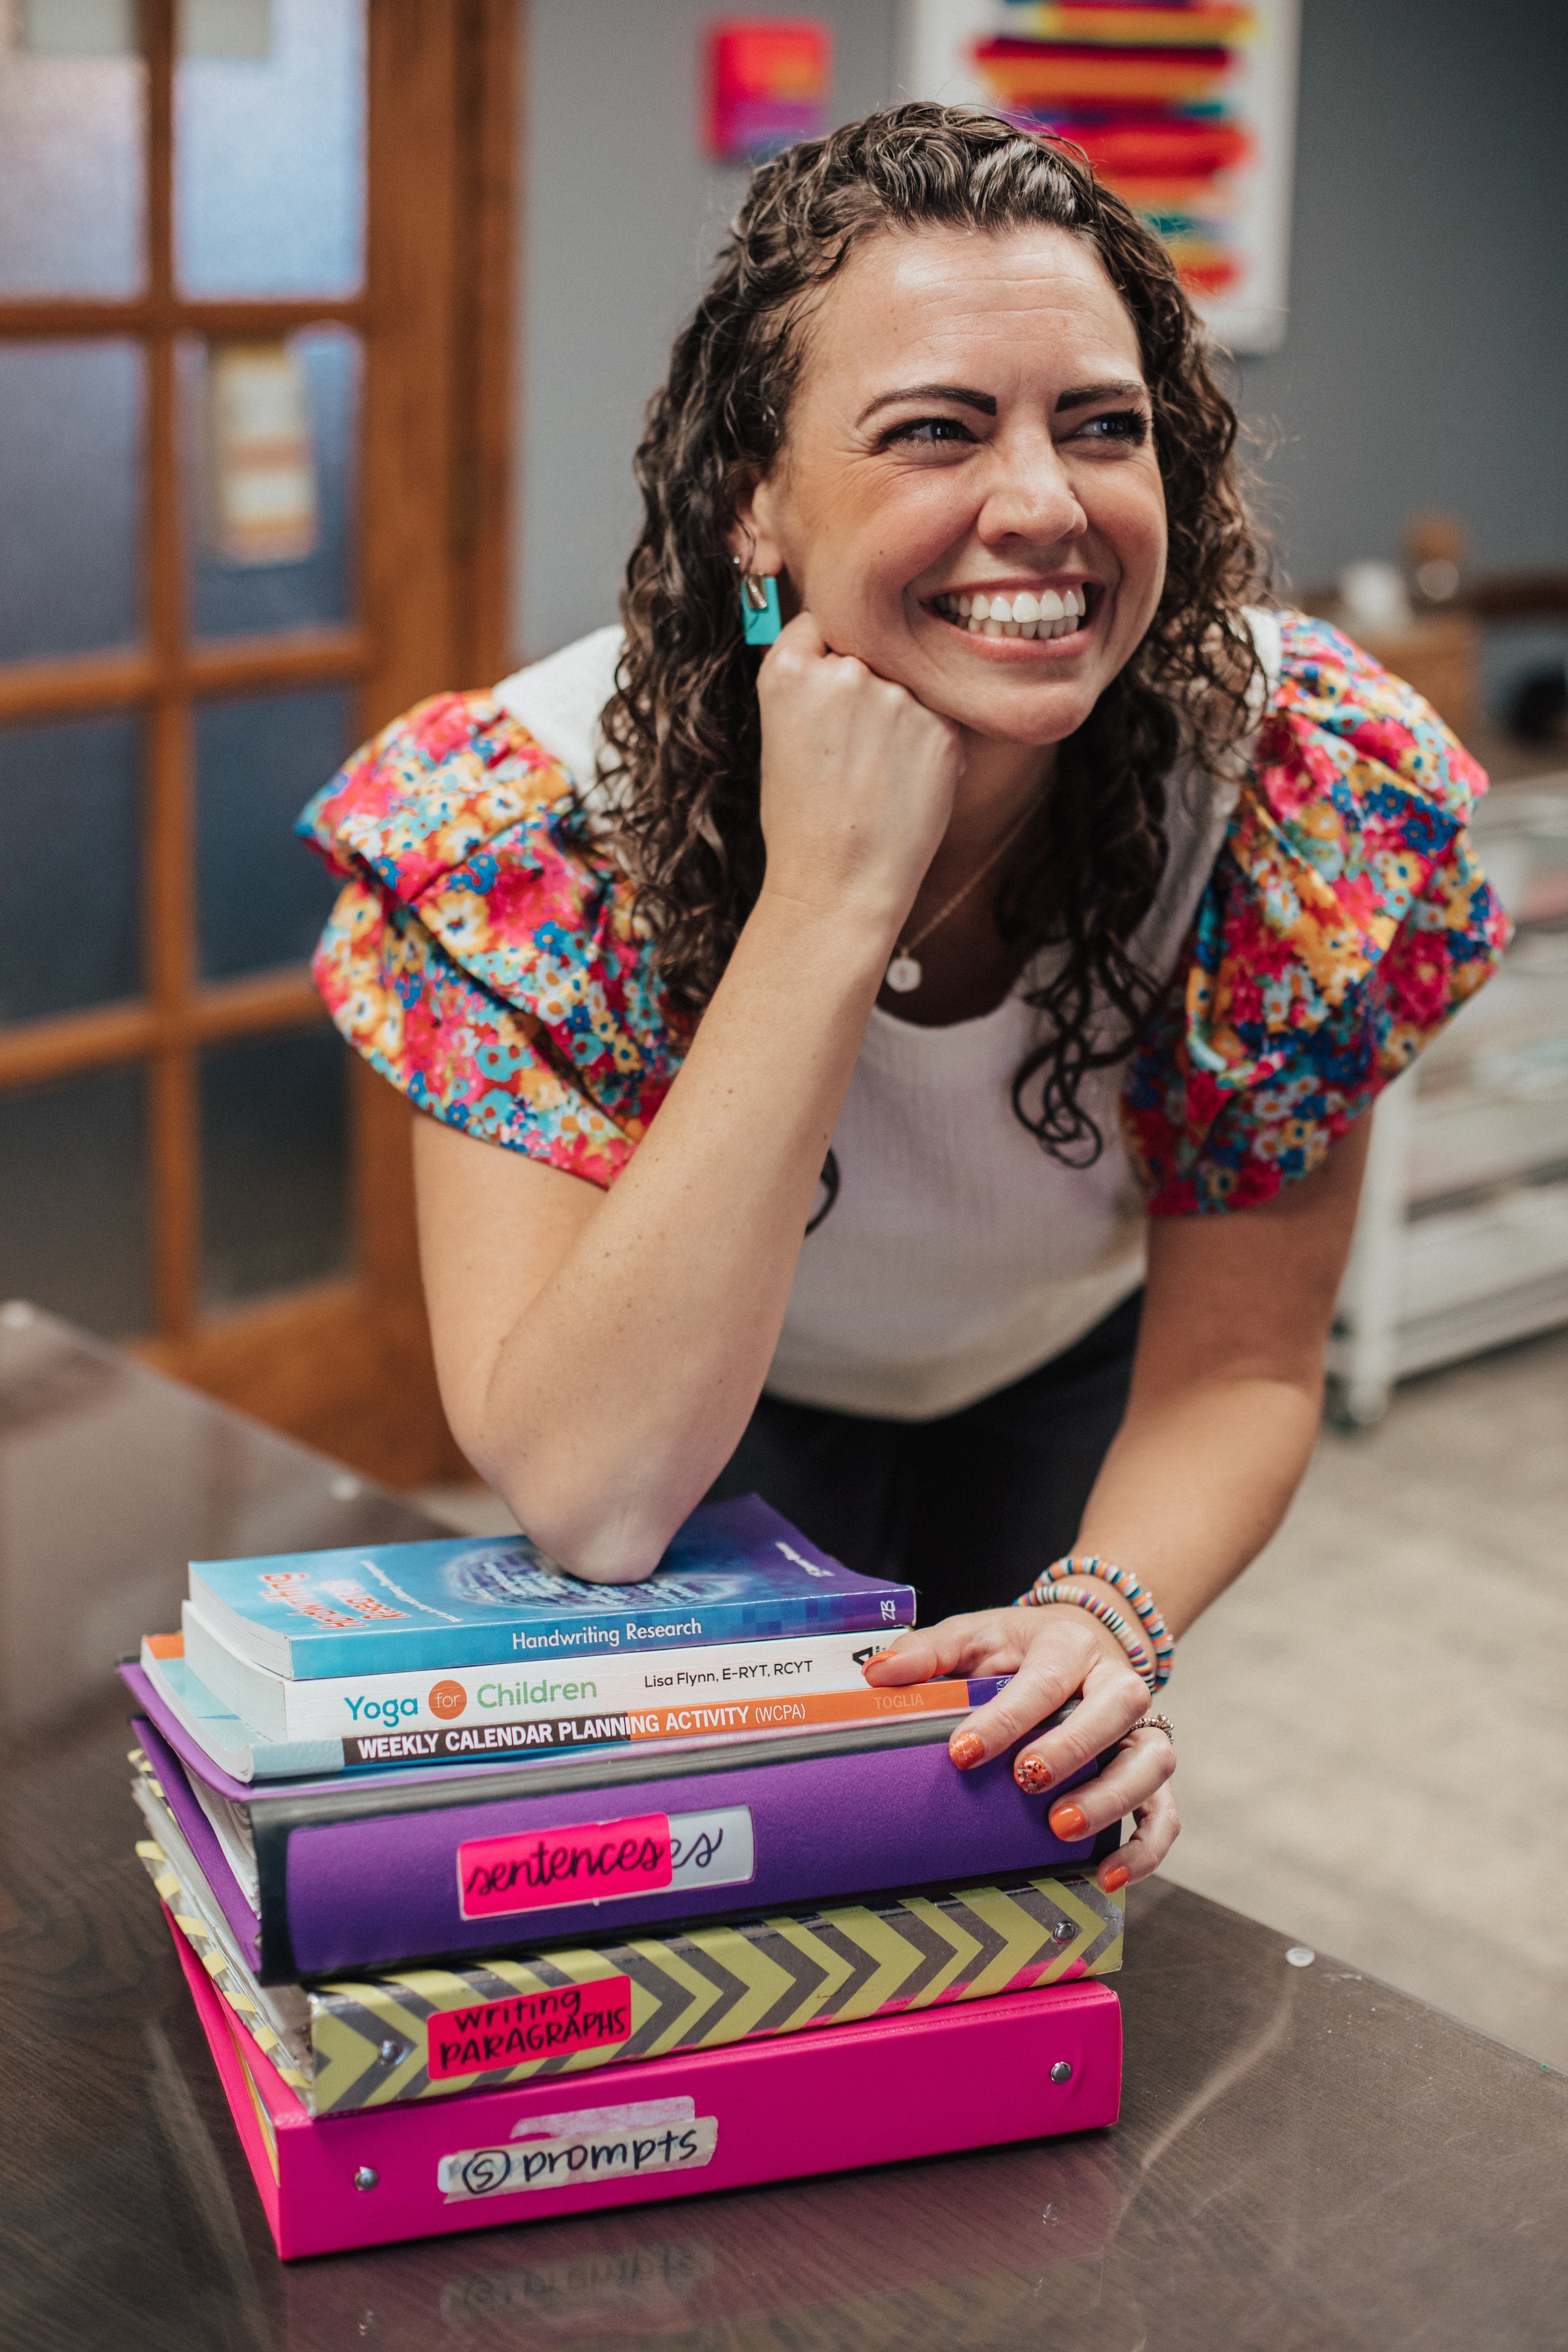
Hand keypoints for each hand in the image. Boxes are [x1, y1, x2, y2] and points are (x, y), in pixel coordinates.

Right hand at [754, 612, 962, 936]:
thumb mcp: (781, 738)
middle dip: (866, 687)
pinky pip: (938, 718)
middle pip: (869, 651)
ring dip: (900, 716)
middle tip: (852, 749)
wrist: (838, 886)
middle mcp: (845, 671)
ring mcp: (899, 697)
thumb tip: (853, 649)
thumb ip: (814, 685)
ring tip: (876, 776)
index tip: (829, 689)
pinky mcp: (942, 727)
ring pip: (907, 684)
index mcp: (790, 669)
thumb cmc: (801, 822)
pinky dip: (928, 746)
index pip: (820, 624)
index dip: (827, 655)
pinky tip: (903, 787)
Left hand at [863, 1606, 1177, 1891]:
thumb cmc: (1018, 1647)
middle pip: (1115, 1708)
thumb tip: (878, 1674)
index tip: (962, 1753)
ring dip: (1112, 1797)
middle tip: (1026, 1781)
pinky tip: (1108, 1876)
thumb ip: (928, 1652)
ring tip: (1062, 1829)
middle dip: (1071, 1747)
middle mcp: (1117, 1682)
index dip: (1005, 1718)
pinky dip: (1146, 1848)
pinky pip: (1165, 1812)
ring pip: (1151, 1761)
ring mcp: (1142, 1729)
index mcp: (1068, 1645)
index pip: (1043, 1679)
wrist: (1081, 1640)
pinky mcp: (1153, 1772)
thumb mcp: (973, 1635)